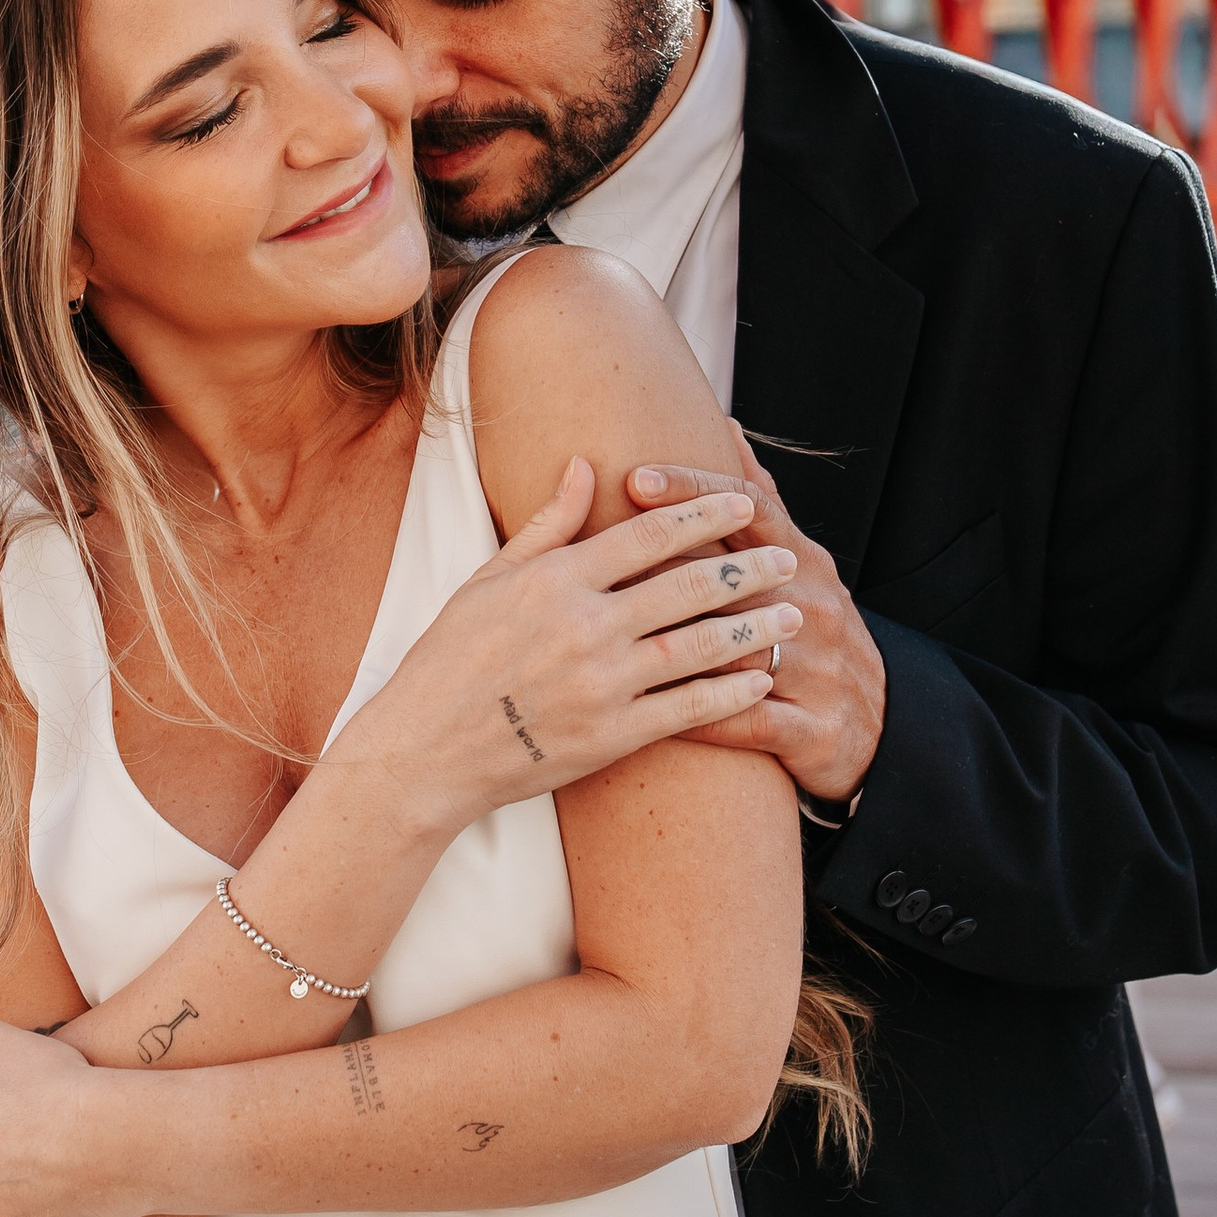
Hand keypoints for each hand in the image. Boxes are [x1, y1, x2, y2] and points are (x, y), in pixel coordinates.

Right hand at [346, 463, 800, 838]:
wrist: (426, 750)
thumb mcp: (488, 579)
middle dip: (747, 568)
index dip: (702, 515)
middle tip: (789, 558)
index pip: (647, 534)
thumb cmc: (450, 660)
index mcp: (555, 580)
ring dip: (752, 628)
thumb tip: (585, 466)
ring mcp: (602, 684)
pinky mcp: (610, 736)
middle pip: (687, 586)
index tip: (742, 503)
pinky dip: (729, 693)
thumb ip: (546, 525)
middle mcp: (585, 626)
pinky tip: (760, 679)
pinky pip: (686, 710)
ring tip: (791, 615)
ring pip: (698, 646)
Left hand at [625, 432, 884, 809]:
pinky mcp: (813, 729)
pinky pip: (749, 720)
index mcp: (803, 563)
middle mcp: (812, 608)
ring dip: (680, 638)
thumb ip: (760, 500)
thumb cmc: (815, 630)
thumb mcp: (801, 562)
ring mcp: (816, 669)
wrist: (880, 725)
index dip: (693, 491)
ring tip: (619, 629)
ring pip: (741, 647)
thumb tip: (726, 428)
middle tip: (607, 547)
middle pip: (738, 574)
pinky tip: (654, 706)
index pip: (749, 511)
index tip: (633, 478)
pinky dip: (704, 713)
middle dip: (670, 560)